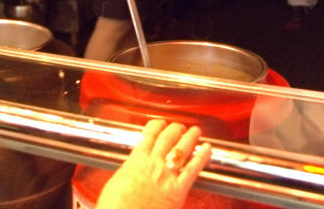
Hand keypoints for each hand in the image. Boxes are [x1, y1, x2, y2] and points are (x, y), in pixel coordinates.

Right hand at [95, 120, 211, 208]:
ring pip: (182, 148)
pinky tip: (208, 149)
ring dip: (190, 137)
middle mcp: (153, 163)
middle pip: (168, 137)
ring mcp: (166, 175)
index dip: (157, 125)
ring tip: (195, 131)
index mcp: (136, 160)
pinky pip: (193, 169)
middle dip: (175, 129)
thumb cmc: (115, 206)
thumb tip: (130, 173)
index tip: (160, 123)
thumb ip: (127, 173)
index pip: (149, 134)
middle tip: (179, 127)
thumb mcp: (116, 183)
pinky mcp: (178, 190)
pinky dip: (202, 157)